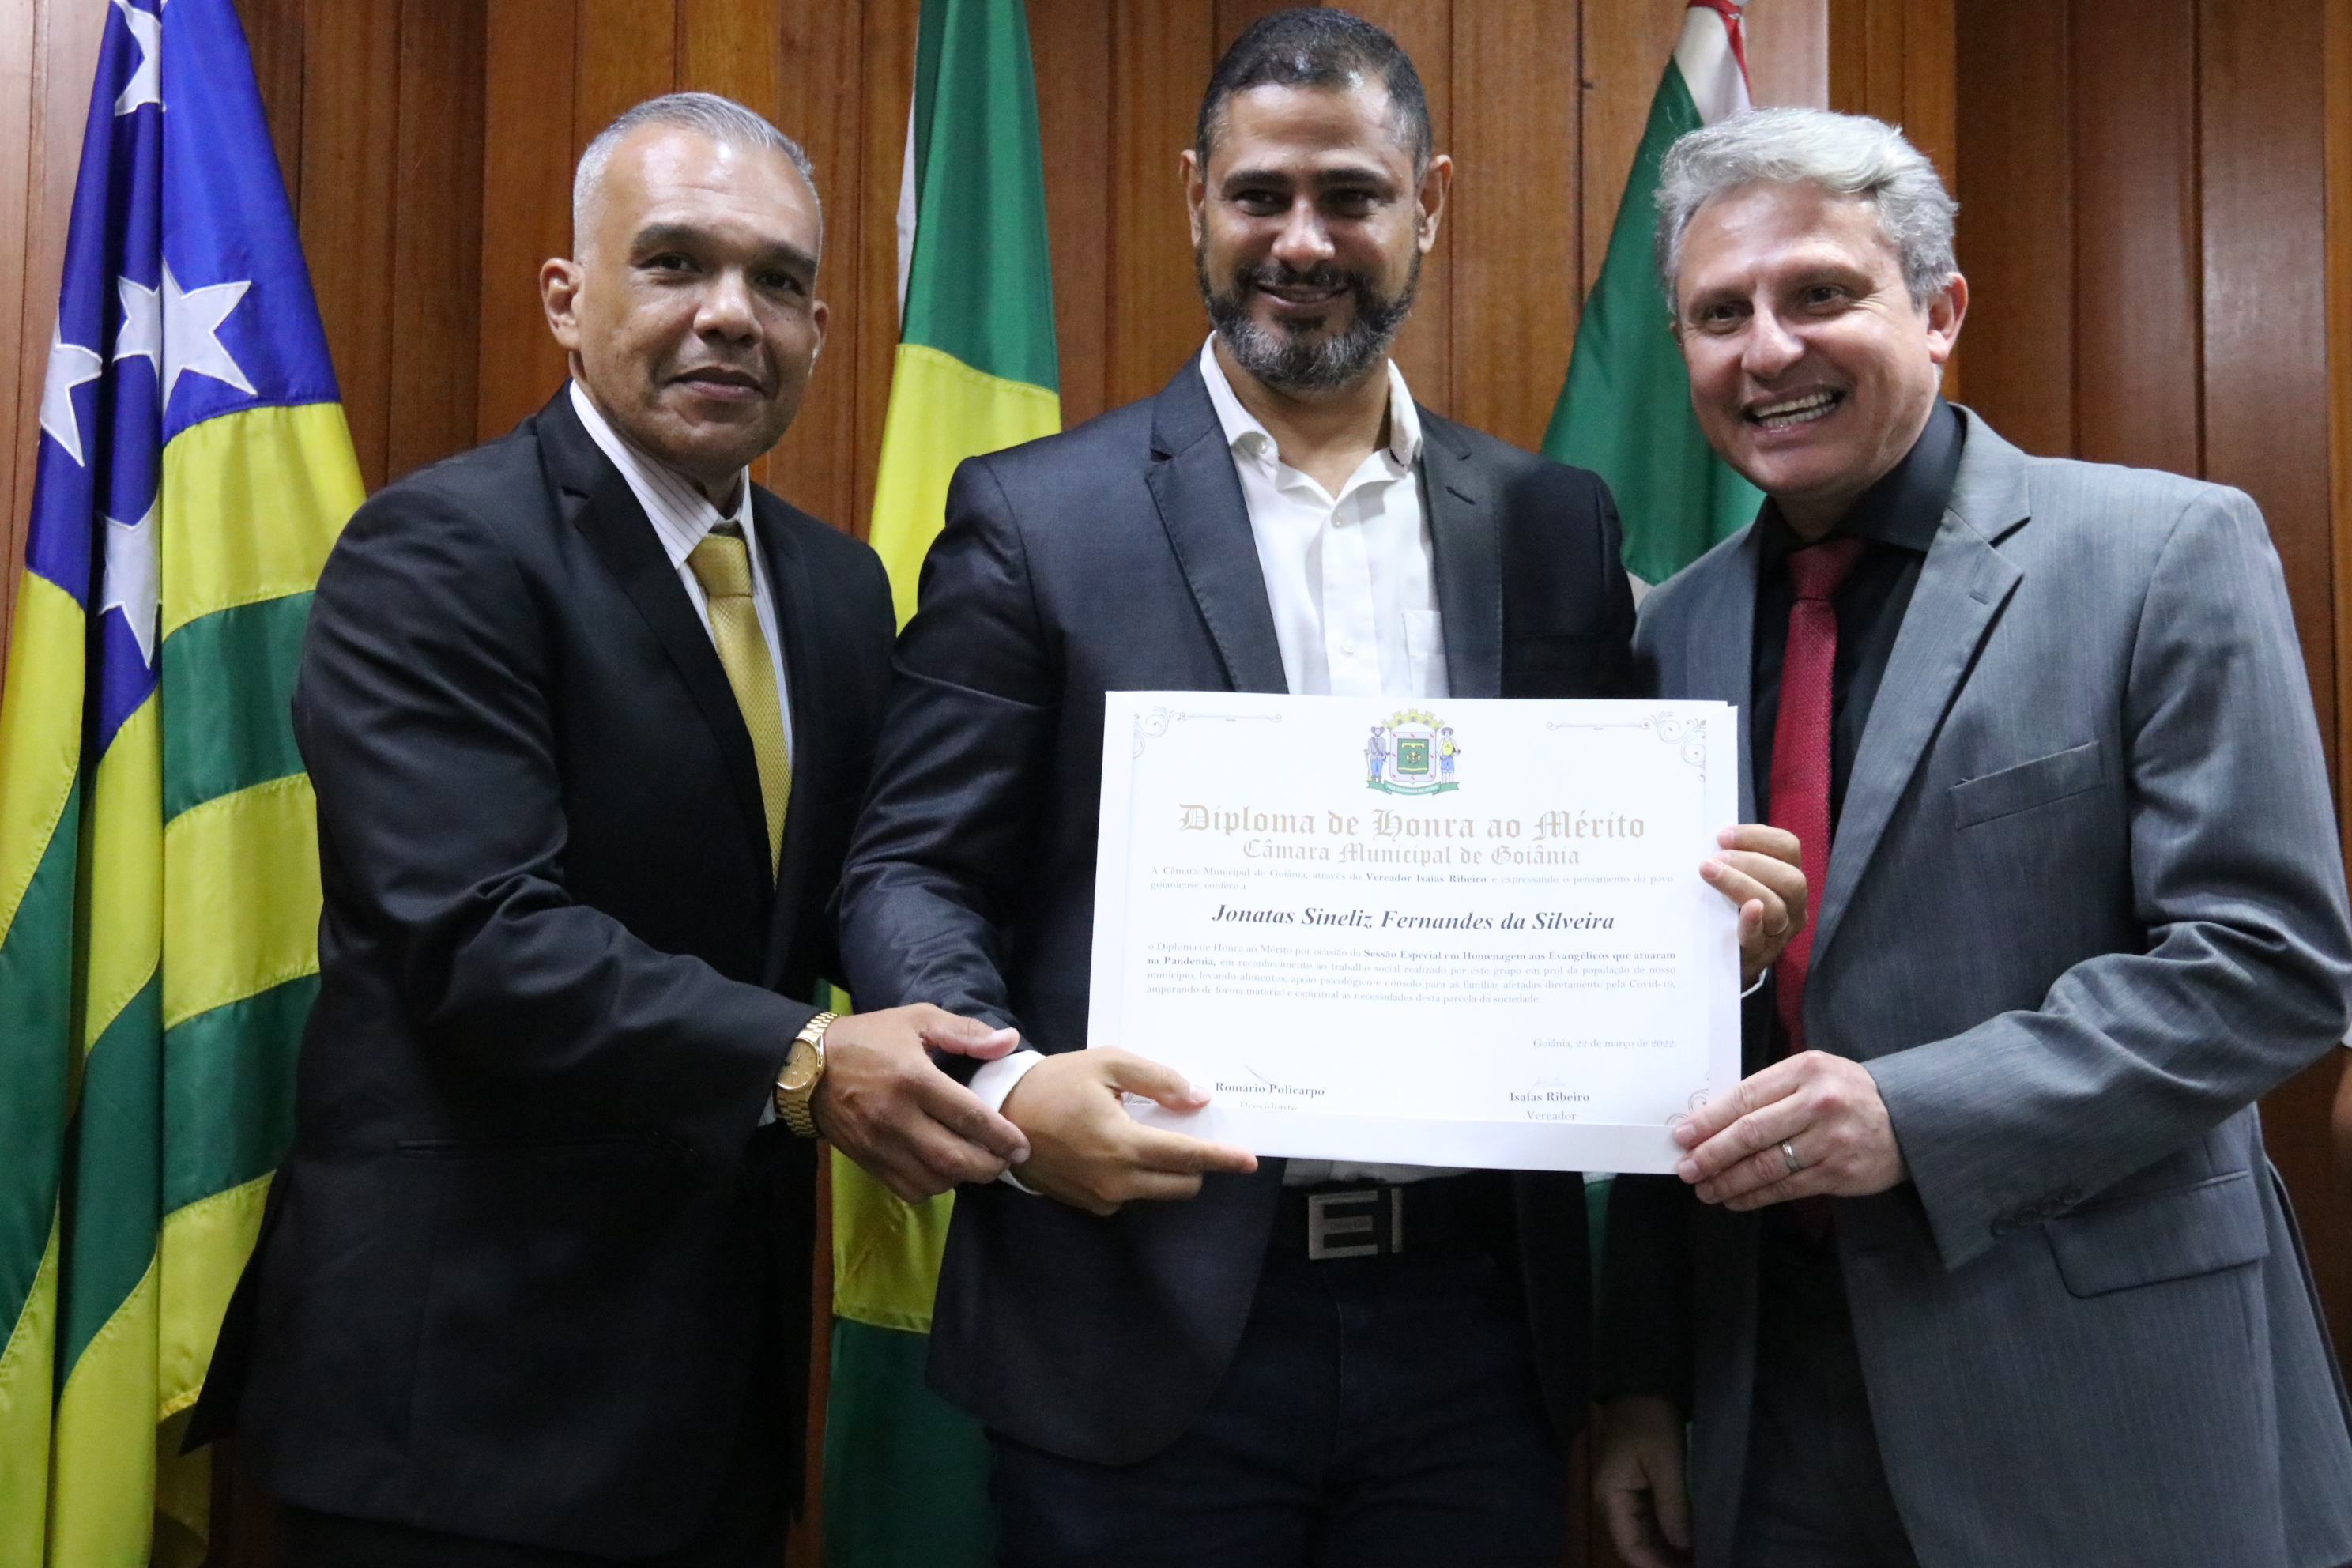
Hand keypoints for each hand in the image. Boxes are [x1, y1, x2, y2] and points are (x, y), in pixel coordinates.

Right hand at [813, 1004, 1030, 1202]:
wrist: (805, 1066)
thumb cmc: (868, 1038)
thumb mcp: (916, 1019)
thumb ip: (965, 1032)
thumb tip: (1010, 1042)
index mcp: (914, 1079)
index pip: (969, 1116)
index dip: (1002, 1136)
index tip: (1023, 1146)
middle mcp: (897, 1117)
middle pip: (954, 1158)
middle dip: (989, 1166)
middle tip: (1005, 1160)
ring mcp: (879, 1144)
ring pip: (933, 1180)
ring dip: (962, 1178)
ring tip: (976, 1163)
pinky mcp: (867, 1161)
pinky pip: (909, 1189)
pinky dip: (933, 1186)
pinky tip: (942, 1170)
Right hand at [999, 1048, 1257, 1214]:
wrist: (1002, 1114)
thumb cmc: (1055, 1083)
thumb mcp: (1107, 1065)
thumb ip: (1157, 1080)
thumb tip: (1199, 1098)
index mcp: (1123, 1145)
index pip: (1188, 1158)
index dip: (1223, 1158)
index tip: (1249, 1160)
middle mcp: (1117, 1181)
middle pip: (1182, 1185)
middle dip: (1196, 1163)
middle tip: (1186, 1132)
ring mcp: (1102, 1198)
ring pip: (1158, 1192)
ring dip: (1167, 1170)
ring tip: (1146, 1133)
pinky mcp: (1089, 1205)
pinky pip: (1131, 1195)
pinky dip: (1138, 1176)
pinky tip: (1118, 1148)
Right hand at [1595, 1396, 1692, 1567]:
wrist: (1642, 1379)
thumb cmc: (1650, 1418)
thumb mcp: (1665, 1461)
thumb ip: (1672, 1506)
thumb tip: (1684, 1546)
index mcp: (1610, 1493)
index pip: (1629, 1545)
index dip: (1655, 1565)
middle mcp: (1611, 1497)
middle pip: (1636, 1540)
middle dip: (1664, 1558)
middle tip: (1700, 1564)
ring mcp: (1622, 1488)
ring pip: (1644, 1529)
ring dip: (1668, 1545)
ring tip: (1698, 1556)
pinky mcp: (1634, 1479)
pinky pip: (1649, 1514)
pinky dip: (1668, 1527)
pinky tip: (1690, 1536)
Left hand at [1673, 1051, 1905, 1208]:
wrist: (1910, 1119)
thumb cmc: (1849, 1094)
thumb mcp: (1814, 1074)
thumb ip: (1771, 1090)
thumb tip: (1714, 1118)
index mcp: (1805, 1070)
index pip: (1744, 1097)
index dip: (1708, 1119)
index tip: (1682, 1135)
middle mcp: (1817, 1103)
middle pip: (1750, 1133)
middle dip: (1710, 1153)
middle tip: (1686, 1167)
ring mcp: (1829, 1140)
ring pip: (1764, 1165)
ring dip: (1727, 1180)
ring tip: (1704, 1188)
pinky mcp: (1838, 1172)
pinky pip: (1785, 1187)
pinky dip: (1754, 1196)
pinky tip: (1734, 1199)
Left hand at [1700, 824, 1805, 986]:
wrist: (1722, 962)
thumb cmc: (1728, 912)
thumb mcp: (1736, 881)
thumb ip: (1731, 860)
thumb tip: (1707, 839)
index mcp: (1788, 878)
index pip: (1788, 847)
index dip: (1757, 836)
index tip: (1722, 836)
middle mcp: (1793, 905)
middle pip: (1789, 878)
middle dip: (1750, 863)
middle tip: (1714, 860)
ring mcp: (1781, 932)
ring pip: (1776, 907)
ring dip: (1741, 885)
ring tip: (1709, 873)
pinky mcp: (1760, 955)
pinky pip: (1760, 937)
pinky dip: (1751, 922)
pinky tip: (1743, 910)